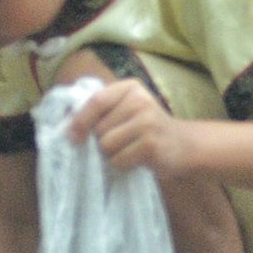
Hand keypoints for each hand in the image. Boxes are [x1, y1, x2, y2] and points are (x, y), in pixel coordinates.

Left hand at [65, 78, 195, 176]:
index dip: (80, 120)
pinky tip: (137, 159)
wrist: (185, 144)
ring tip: (129, 150)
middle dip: (101, 141)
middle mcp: (140, 100)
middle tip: (121, 142)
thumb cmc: (148, 128)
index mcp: (131, 88)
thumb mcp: (128, 109)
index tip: (71, 136)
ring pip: (106, 145)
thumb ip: (103, 110)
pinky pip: (118, 159)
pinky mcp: (150, 144)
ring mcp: (147, 122)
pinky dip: (122, 164)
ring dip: (111, 154)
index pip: (96, 101)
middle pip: (99, 127)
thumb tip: (68, 127)